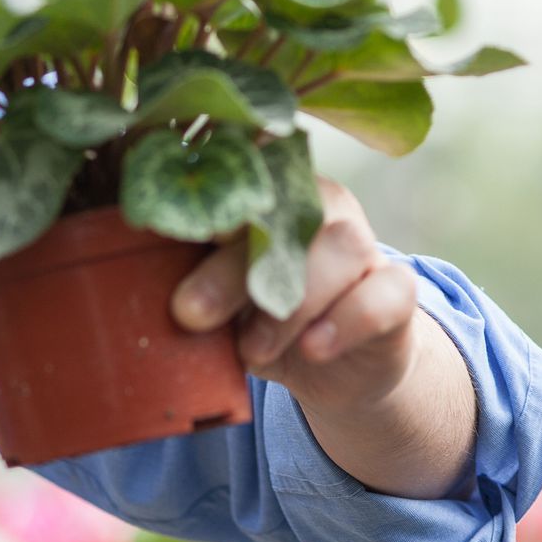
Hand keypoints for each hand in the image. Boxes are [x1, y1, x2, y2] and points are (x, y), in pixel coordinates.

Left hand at [171, 178, 422, 412]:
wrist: (333, 365)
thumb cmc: (258, 316)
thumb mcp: (218, 299)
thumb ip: (189, 279)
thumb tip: (142, 287)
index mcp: (265, 193)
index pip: (239, 176)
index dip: (209, 198)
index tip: (173, 231)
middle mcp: (319, 204)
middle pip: (283, 215)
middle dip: (230, 268)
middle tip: (187, 313)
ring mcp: (364, 242)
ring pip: (338, 247)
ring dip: (287, 304)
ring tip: (249, 349)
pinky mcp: (398, 289)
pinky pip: (381, 294)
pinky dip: (345, 321)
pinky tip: (313, 347)